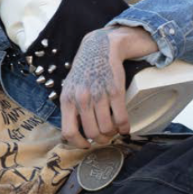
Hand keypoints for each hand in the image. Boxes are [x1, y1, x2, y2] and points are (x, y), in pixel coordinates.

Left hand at [60, 26, 156, 147]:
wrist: (101, 48)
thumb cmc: (86, 70)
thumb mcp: (70, 87)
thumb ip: (70, 106)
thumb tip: (72, 132)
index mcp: (68, 99)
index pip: (69, 132)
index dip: (78, 143)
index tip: (86, 145)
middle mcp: (82, 98)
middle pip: (91, 133)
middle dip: (100, 139)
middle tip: (104, 137)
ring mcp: (99, 95)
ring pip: (107, 128)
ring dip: (112, 133)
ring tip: (114, 130)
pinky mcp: (115, 91)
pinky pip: (121, 119)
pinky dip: (124, 127)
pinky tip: (125, 127)